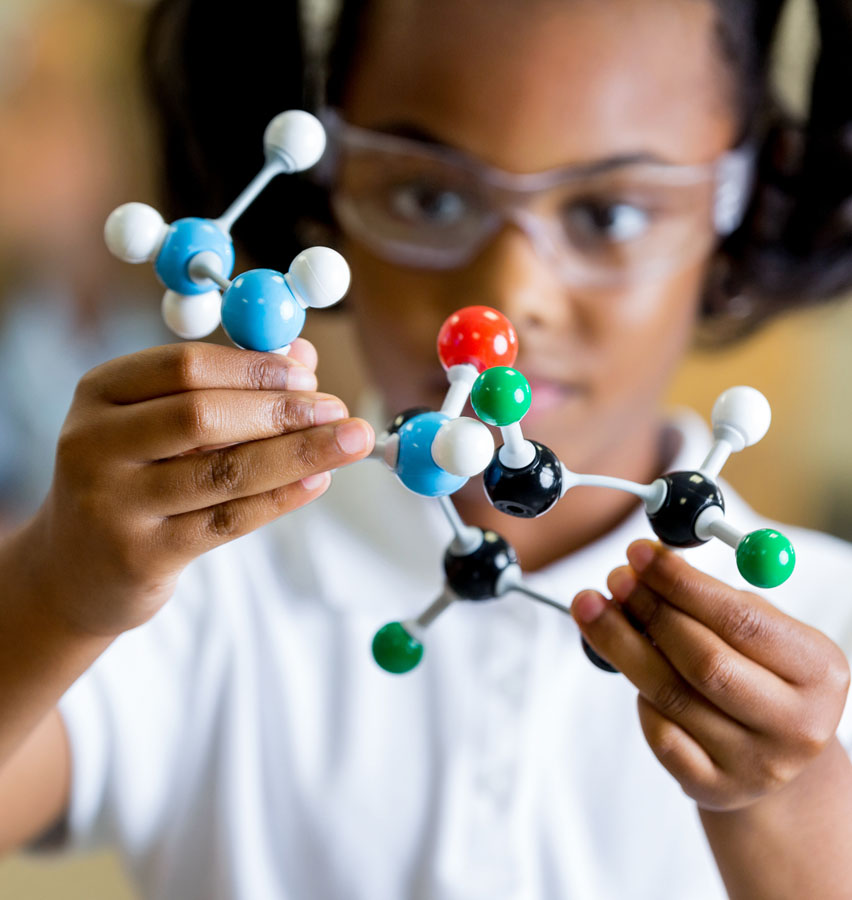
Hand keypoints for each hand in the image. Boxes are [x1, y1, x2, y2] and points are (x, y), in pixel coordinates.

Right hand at [28, 339, 373, 636]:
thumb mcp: (157, 424)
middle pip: (203, 416)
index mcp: (99, 393)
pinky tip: (319, 480)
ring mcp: (113, 504)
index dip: (254, 367)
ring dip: (298, 453)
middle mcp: (94, 444)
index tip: (308, 372)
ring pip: (223, 472)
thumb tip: (304, 355)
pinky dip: (281, 498)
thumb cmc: (132, 479)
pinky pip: (227, 520)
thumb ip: (225, 388)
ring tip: (350, 441)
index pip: (184, 366)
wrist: (74, 568)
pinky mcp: (141, 555)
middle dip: (282, 410)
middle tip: (337, 409)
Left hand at [572, 539, 849, 811]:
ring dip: (623, 644)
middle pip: (705, 662)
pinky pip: (660, 734)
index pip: (743, 621)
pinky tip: (629, 671)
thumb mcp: (760, 631)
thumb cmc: (759, 669)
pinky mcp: (716, 788)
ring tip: (594, 607)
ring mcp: (758, 765)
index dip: (683, 583)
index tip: (638, 552)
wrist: (772, 749)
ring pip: (672, 696)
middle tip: (615, 578)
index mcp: (819, 672)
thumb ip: (714, 598)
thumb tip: (647, 563)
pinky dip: (639, 697)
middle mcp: (798, 725)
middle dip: (650, 611)